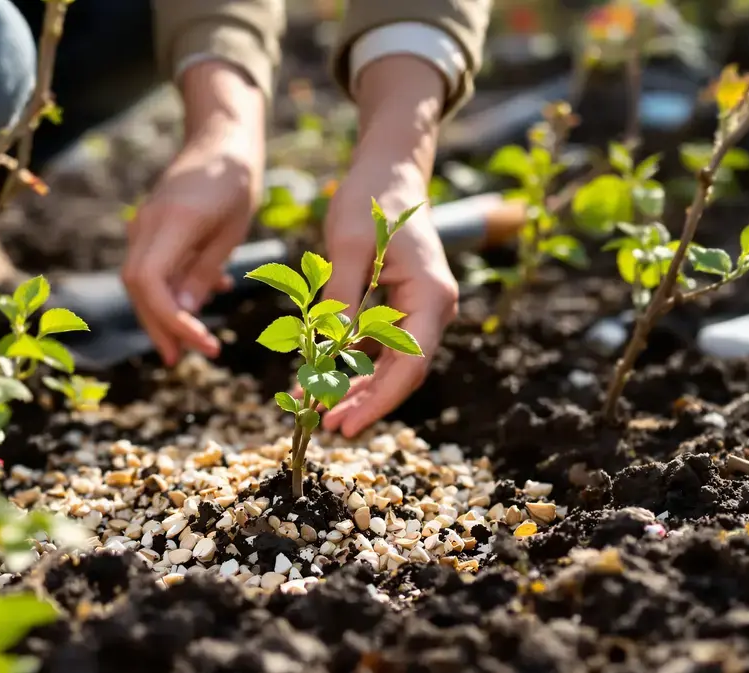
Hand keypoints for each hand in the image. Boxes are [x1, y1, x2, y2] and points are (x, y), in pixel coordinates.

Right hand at [121, 61, 264, 366]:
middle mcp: (148, 224)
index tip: (201, 343)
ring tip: (187, 344)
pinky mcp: (151, 224)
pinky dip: (169, 290)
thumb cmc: (236, 179)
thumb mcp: (232, 230)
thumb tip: (183, 314)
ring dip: (161, 314)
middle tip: (181, 359)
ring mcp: (145, 223)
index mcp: (172, 223)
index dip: (170, 320)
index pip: (150, 283)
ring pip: (140, 280)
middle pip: (138, 287)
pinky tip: (198, 301)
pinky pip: (152, 265)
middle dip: (157, 326)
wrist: (222, 136)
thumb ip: (204, 271)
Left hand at [316, 55, 459, 436]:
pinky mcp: (401, 309)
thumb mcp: (350, 248)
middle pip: (401, 372)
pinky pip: (378, 347)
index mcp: (432, 296)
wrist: (387, 170)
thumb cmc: (370, 201)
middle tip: (322, 426)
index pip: (409, 366)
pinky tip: (318, 378)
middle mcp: (434, 309)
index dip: (377, 401)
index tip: (343, 423)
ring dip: (354, 388)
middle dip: (362, 402)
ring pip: (389, 365)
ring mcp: (419, 311)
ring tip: (314, 409)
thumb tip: (328, 355)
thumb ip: (343, 301)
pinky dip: (350, 364)